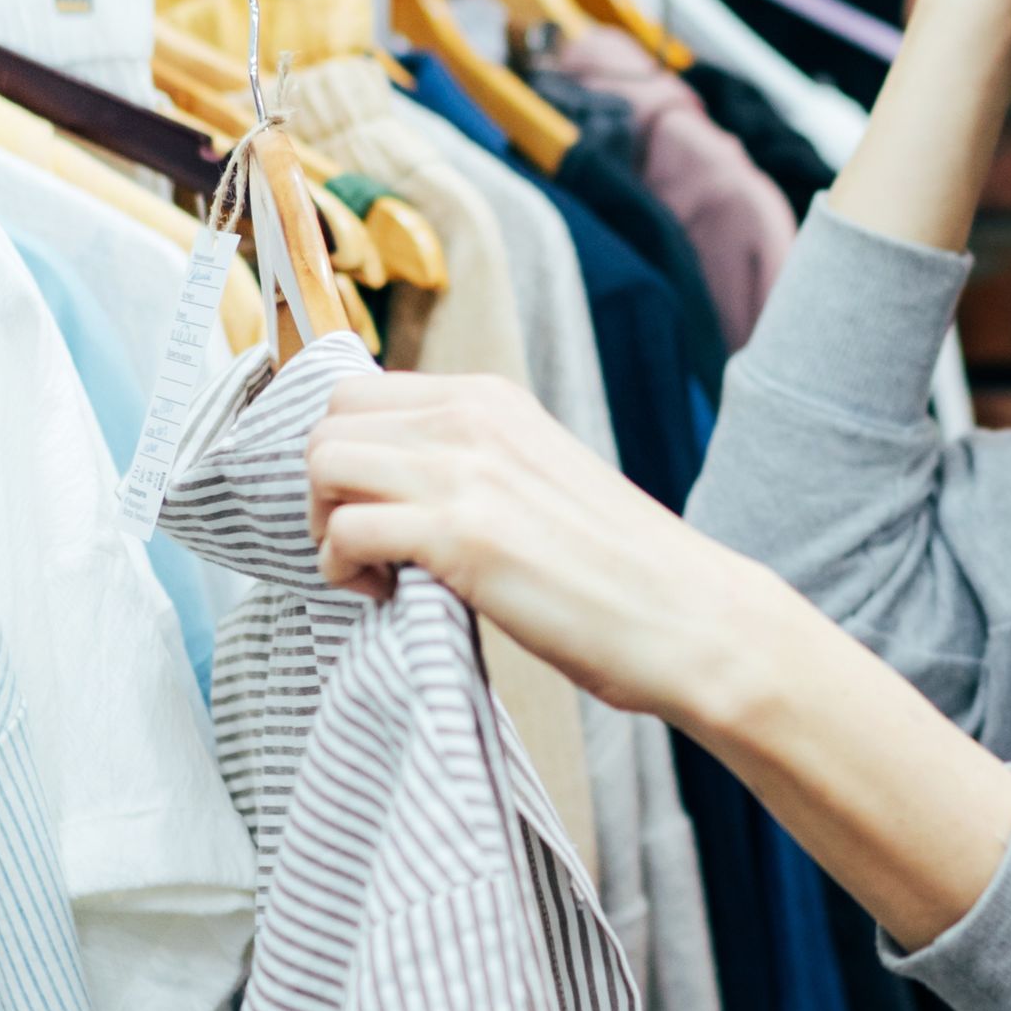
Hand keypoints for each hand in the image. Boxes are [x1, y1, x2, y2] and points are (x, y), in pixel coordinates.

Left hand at [304, 369, 780, 724]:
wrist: (686, 617)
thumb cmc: (617, 569)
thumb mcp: (537, 477)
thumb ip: (471, 462)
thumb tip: (390, 484)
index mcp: (493, 400)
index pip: (362, 392)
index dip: (349, 456)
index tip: (375, 507)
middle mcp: (474, 418)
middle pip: (331, 420)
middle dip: (327, 487)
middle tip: (367, 544)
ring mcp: (466, 471)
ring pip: (324, 464)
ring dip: (327, 525)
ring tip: (376, 570)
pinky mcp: (461, 535)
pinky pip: (344, 531)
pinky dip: (344, 570)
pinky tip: (390, 596)